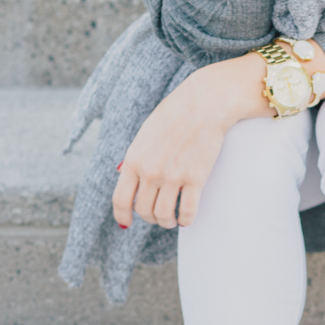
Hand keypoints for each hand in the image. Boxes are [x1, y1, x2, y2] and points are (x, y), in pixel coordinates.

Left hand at [113, 54, 269, 230]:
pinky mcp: (195, 179)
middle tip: (159, 215)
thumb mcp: (146, 135)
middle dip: (151, 218)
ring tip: (173, 218)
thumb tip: (131, 181)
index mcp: (134, 160)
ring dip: (168, 221)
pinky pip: (187, 212)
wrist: (204, 103)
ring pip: (164, 215)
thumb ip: (137, 159)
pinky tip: (187, 217)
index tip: (128, 221)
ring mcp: (172, 176)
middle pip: (144, 211)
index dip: (123, 216)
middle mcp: (150, 171)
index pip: (120, 199)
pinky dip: (186, 220)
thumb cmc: (176, 115)